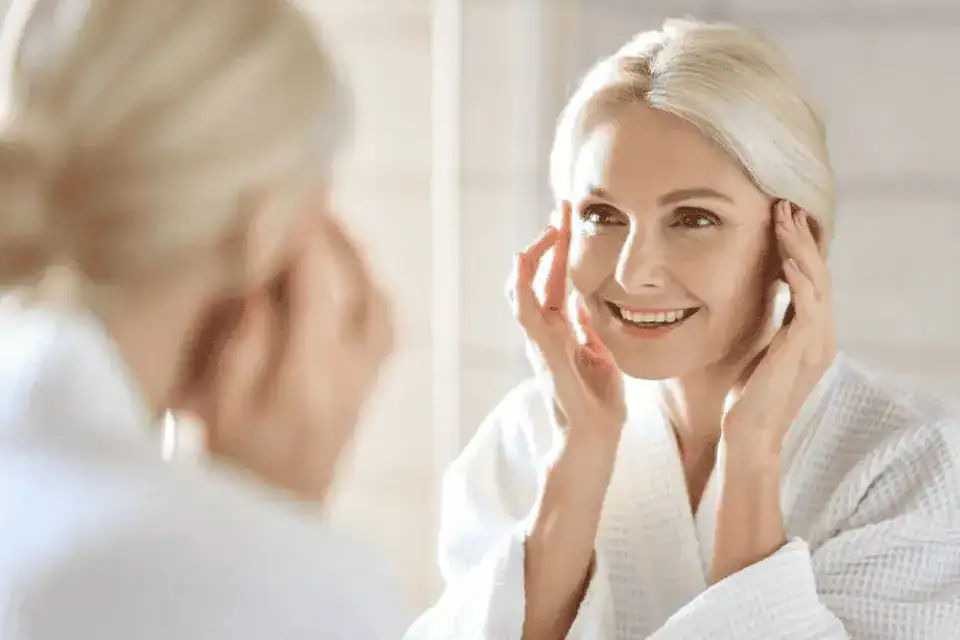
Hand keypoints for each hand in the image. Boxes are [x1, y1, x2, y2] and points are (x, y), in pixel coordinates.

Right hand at [189, 215, 393, 500]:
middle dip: (334, 236)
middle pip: (358, 287)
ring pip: (381, 305)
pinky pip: (386, 328)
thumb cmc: (231, 464)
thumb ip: (241, 339)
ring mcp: (365, 385)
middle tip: (308, 199)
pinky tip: (347, 277)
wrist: (274, 520)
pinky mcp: (368, 391)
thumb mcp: (216, 405)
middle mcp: (348, 376)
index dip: (305, 232)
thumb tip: (267, 279)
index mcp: (305, 377)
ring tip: (327, 231)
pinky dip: (370, 291)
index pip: (317, 285)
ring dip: (357, 261)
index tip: (291, 190)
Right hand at [507, 201, 624, 445]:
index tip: (570, 216)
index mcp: (559, 327)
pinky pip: (524, 312)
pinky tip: (524, 260)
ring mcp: (539, 339)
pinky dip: (521, 284)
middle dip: (548, 239)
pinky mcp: (542, 350)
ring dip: (534, 254)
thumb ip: (586, 326)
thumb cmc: (597, 399)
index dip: (559, 247)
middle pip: (536, 274)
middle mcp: (544, 329)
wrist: (595, 435)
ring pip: (522, 288)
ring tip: (550, 228)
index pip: (553, 278)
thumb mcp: (598, 350)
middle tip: (562, 207)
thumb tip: (583, 300)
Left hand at [722, 200, 835, 460]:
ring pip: (816, 283)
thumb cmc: (747, 395)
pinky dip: (799, 280)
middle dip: (802, 237)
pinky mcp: (802, 352)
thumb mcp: (760, 350)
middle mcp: (820, 335)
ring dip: (799, 248)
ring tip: (784, 219)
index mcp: (811, 333)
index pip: (812, 279)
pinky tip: (785, 260)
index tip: (785, 218)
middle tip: (787, 205)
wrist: (749, 434)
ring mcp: (815, 343)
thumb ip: (769, 325)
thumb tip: (759, 297)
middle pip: (819, 273)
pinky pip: (807, 307)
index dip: (800, 247)